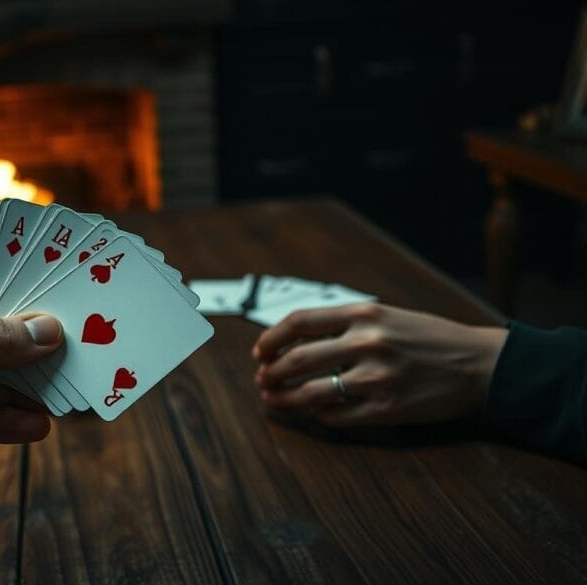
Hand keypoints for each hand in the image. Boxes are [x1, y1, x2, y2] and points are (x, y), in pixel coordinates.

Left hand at [252, 303, 507, 426]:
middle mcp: (367, 343)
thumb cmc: (428, 338)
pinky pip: (338, 416)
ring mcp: (377, 378)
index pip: (299, 322)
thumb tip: (294, 340)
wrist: (479, 364)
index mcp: (364, 314)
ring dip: (285, 398)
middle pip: (296, 360)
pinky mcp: (387, 409)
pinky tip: (314, 412)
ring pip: (312, 392)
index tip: (260, 351)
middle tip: (261, 380)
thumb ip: (344, 325)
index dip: (271, 338)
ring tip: (273, 400)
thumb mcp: (387, 317)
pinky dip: (318, 415)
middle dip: (271, 373)